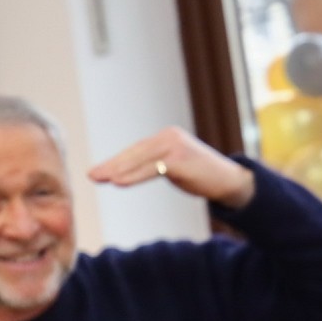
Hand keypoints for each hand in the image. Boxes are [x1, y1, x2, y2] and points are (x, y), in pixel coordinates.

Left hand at [88, 126, 255, 208]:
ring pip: (139, 159)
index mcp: (166, 137)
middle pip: (134, 153)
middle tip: (92, 175)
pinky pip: (151, 169)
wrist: (229, 181)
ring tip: (100, 178)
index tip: (99, 172)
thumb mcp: (175, 168)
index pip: (136, 150)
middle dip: (111, 165)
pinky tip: (118, 182)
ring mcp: (174, 146)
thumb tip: (130, 173)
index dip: (116, 161)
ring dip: (117, 170)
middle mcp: (169, 137)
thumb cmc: (202, 177)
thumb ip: (155, 165)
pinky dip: (133, 176)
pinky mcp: (179, 159)